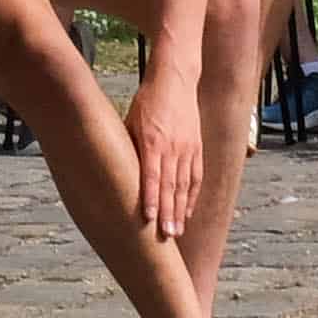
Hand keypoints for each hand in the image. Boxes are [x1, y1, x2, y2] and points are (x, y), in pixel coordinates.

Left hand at [128, 70, 209, 243]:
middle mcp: (172, 147)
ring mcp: (187, 149)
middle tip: (166, 237)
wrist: (175, 80)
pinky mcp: (197, 148)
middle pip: (170, 186)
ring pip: (184, 186)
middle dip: (167, 213)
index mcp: (152, 140)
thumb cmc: (147, 101)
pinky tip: (187, 212)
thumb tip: (120, 174)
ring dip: (180, 211)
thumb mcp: (131, 121)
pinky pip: (195, 177)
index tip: (148, 220)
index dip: (149, 199)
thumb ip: (129, 148)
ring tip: (177, 232)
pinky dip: (191, 197)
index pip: (151, 175)